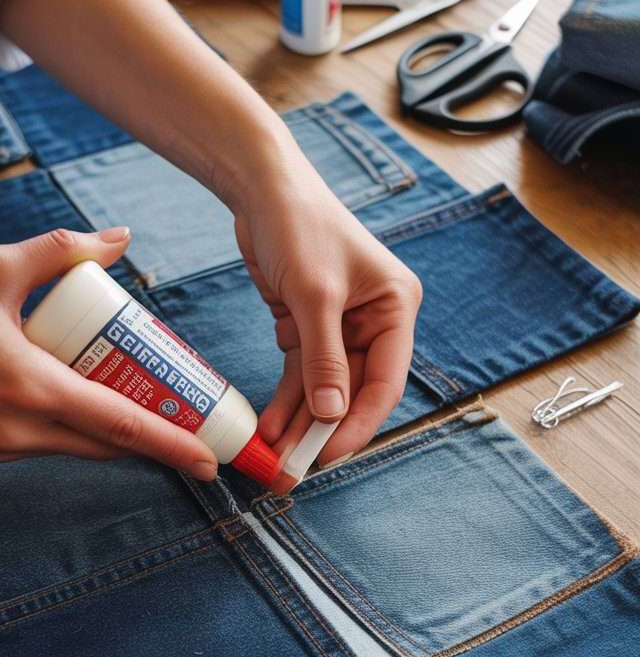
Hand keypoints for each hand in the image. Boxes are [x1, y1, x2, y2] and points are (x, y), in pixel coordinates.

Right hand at [0, 227, 217, 477]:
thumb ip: (62, 251)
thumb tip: (118, 238)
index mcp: (30, 388)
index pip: (119, 425)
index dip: (170, 444)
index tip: (208, 458)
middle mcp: (19, 430)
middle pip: (107, 445)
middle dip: (154, 441)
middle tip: (192, 427)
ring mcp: (0, 446)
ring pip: (78, 447)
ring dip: (115, 433)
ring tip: (150, 408)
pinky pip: (49, 444)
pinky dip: (78, 430)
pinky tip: (91, 402)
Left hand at [234, 152, 421, 469]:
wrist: (261, 187)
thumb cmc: (300, 224)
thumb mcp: (314, 294)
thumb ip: (325, 357)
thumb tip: (331, 413)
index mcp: (395, 307)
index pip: (385, 382)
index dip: (357, 423)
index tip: (328, 455)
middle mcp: (375, 321)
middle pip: (355, 392)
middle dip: (325, 431)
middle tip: (296, 469)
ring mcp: (341, 326)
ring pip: (325, 389)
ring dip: (301, 423)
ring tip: (276, 459)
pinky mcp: (309, 326)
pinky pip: (302, 374)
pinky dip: (287, 401)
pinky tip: (270, 429)